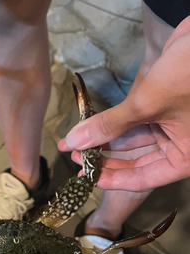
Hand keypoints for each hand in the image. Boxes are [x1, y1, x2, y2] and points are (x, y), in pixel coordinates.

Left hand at [59, 16, 189, 191]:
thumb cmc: (187, 74)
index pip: (141, 179)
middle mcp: (178, 148)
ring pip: (132, 143)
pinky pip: (134, 125)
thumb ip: (109, 125)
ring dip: (105, 142)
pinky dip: (114, 126)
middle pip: (135, 163)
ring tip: (75, 143)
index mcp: (184, 158)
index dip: (110, 179)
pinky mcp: (161, 111)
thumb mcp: (146, 104)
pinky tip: (91, 128)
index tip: (84, 176)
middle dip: (104, 159)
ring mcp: (169, 129)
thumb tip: (74, 142)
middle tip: (74, 156)